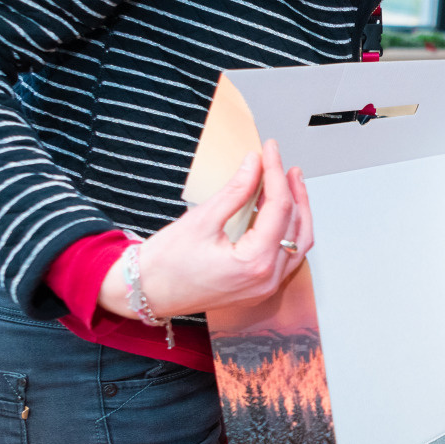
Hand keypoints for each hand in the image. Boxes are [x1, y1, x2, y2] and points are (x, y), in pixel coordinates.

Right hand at [99, 139, 312, 318]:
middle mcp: (268, 279)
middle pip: (295, 225)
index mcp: (255, 263)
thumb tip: (254, 165)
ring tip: (288, 182)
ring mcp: (267, 287)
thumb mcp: (201, 220)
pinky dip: (287, 230)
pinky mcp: (260, 287)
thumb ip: (235, 191)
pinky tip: (279, 211)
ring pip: (298, 242)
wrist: (147, 293)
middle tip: (283, 164)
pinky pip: (286, 255)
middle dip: (292, 191)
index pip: (279, 208)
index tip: (270, 150)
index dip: (275, 173)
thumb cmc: (166, 265)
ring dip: (297, 211)